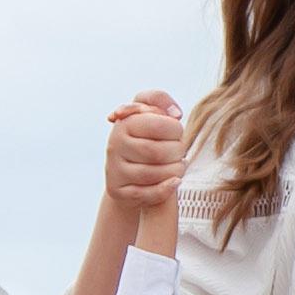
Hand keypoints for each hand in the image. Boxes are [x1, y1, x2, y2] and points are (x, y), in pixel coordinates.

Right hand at [103, 88, 185, 213]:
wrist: (130, 170)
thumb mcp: (150, 113)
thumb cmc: (147, 136)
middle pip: (157, 152)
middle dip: (177, 152)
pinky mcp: (117, 191)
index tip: (177, 133)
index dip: (176, 130)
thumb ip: (159, 100)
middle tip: (180, 152)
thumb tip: (175, 114)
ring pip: (153, 174)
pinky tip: (175, 182)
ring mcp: (114, 169)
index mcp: (124, 123)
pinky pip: (147, 194)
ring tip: (179, 166)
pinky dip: (166, 188)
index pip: (158, 125)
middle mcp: (114, 145)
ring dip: (175, 171)